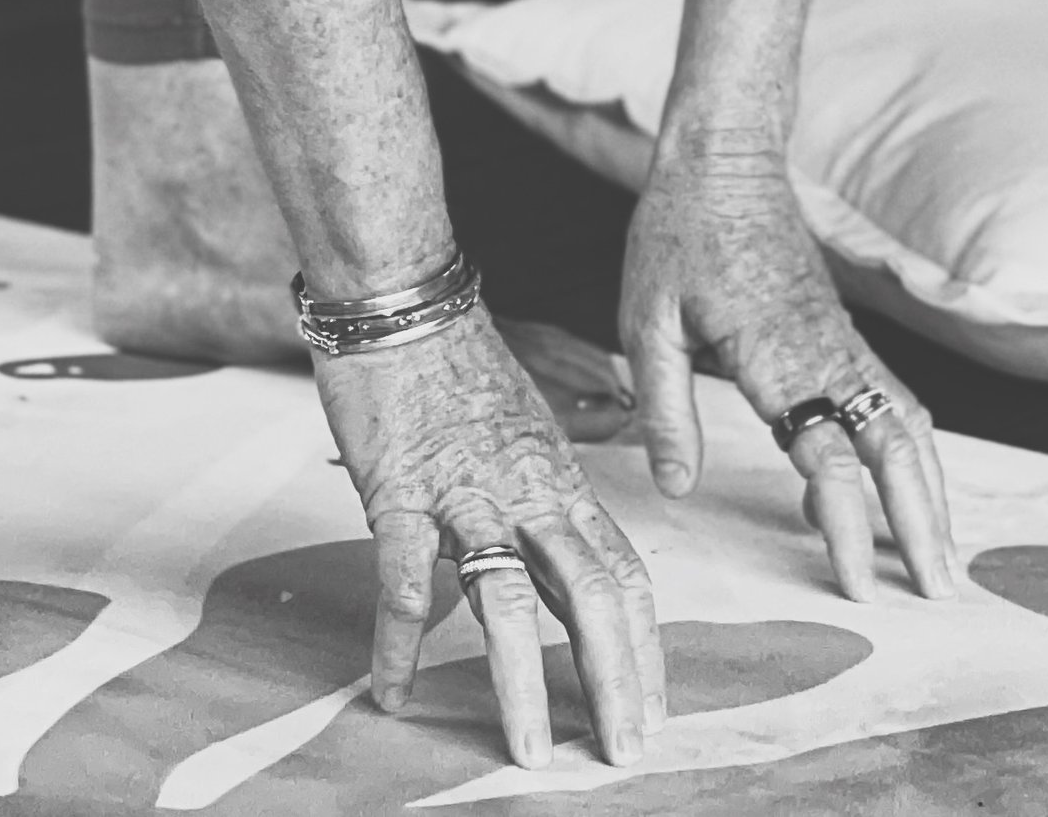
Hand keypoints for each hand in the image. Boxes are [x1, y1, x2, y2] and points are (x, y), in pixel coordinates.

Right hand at [313, 303, 666, 769]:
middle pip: (589, 595)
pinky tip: (393, 690)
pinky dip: (400, 640)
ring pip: (506, 598)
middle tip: (623, 752)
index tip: (654, 711)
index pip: (623, 575)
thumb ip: (527, 505)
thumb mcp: (518, 430)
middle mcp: (525, 493)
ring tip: (529, 750)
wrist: (400, 296)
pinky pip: (403, 576)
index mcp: (559, 481)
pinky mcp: (399, 489)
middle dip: (611, 681)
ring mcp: (463, 493)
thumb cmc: (454, 361)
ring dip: (520, 682)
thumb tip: (518, 581)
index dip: (645, 649)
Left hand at [619, 128, 957, 600]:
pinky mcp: (845, 332)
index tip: (856, 586)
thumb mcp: (646, 316)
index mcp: (776, 356)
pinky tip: (901, 490)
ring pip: (908, 423)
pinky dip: (912, 452)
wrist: (725, 159)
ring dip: (930, 492)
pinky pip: (894, 398)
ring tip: (939, 560)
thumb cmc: (678, 233)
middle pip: (894, 448)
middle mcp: (825, 352)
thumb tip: (677, 487)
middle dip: (922, 524)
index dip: (847, 527)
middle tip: (937, 594)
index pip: (827, 459)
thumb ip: (665, 405)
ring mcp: (844, 340)